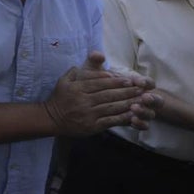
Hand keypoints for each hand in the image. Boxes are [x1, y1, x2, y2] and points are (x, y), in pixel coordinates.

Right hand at [43, 52, 159, 136]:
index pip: (100, 83)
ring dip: (128, 103)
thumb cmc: (60, 98)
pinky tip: (133, 114)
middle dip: (127, 91)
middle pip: (109, 94)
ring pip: (112, 107)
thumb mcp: (63, 80)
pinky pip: (111, 120)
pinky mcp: (92, 126)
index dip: (116, 81)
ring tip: (141, 100)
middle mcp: (83, 100)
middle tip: (141, 89)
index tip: (130, 80)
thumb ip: (76, 72)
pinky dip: (123, 117)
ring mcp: (88, 114)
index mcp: (77, 88)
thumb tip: (87, 67)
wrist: (52, 118)